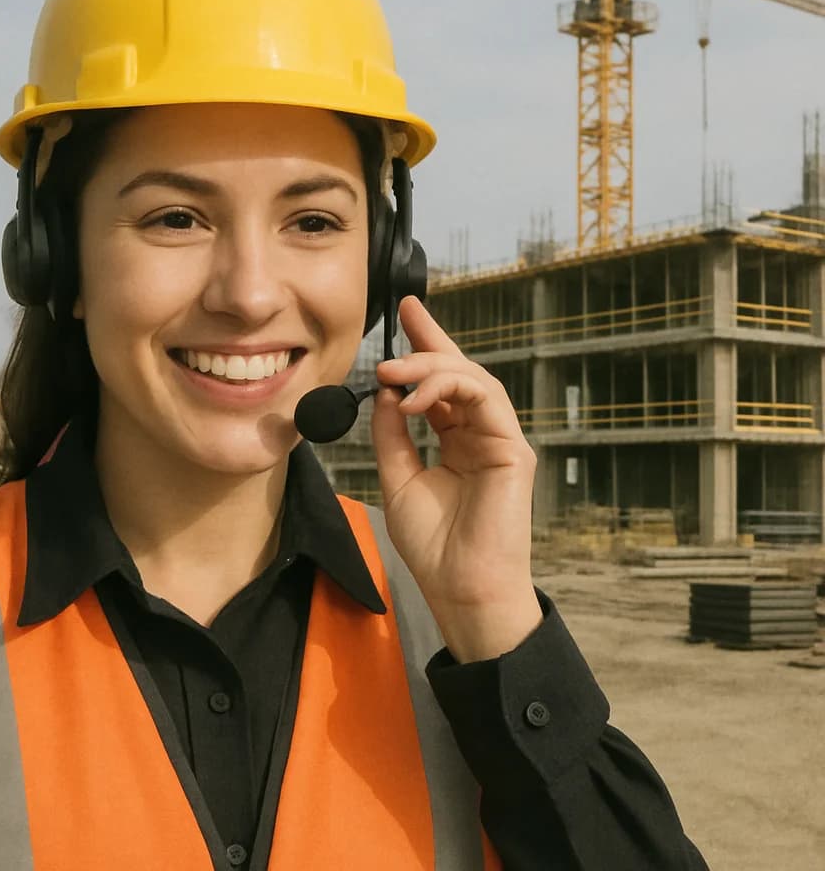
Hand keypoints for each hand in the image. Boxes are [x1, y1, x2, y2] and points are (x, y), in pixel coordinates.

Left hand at [371, 296, 541, 662]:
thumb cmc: (434, 545)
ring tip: (392, 370)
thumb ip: (393, 435)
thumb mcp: (398, 479)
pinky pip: (485, 399)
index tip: (406, 311)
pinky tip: (414, 397)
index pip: (440, 384)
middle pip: (459, 372)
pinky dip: (449, 388)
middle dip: (429, 341)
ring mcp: (499, 439)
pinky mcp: (513, 449)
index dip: (426, 346)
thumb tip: (386, 393)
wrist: (461, 588)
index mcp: (455, 441)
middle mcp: (479, 434)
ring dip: (431, 366)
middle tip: (397, 327)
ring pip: (473, 379)